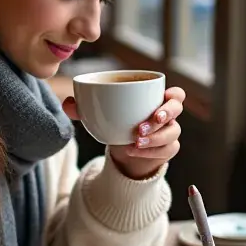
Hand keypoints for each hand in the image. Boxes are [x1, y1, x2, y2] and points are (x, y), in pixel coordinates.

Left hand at [62, 87, 185, 180]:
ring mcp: (169, 133)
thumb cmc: (117, 123)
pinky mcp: (167, 150)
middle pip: (177, 109)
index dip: (174, 94)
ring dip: (155, 136)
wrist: (124, 149)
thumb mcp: (100, 115)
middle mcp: (167, 115)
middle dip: (164, 114)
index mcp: (156, 99)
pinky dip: (150, 151)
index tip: (164, 95)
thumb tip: (68, 104)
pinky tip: (133, 150)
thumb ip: (84, 108)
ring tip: (135, 139)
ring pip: (172, 132)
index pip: (176, 93)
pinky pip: (167, 150)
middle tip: (144, 122)